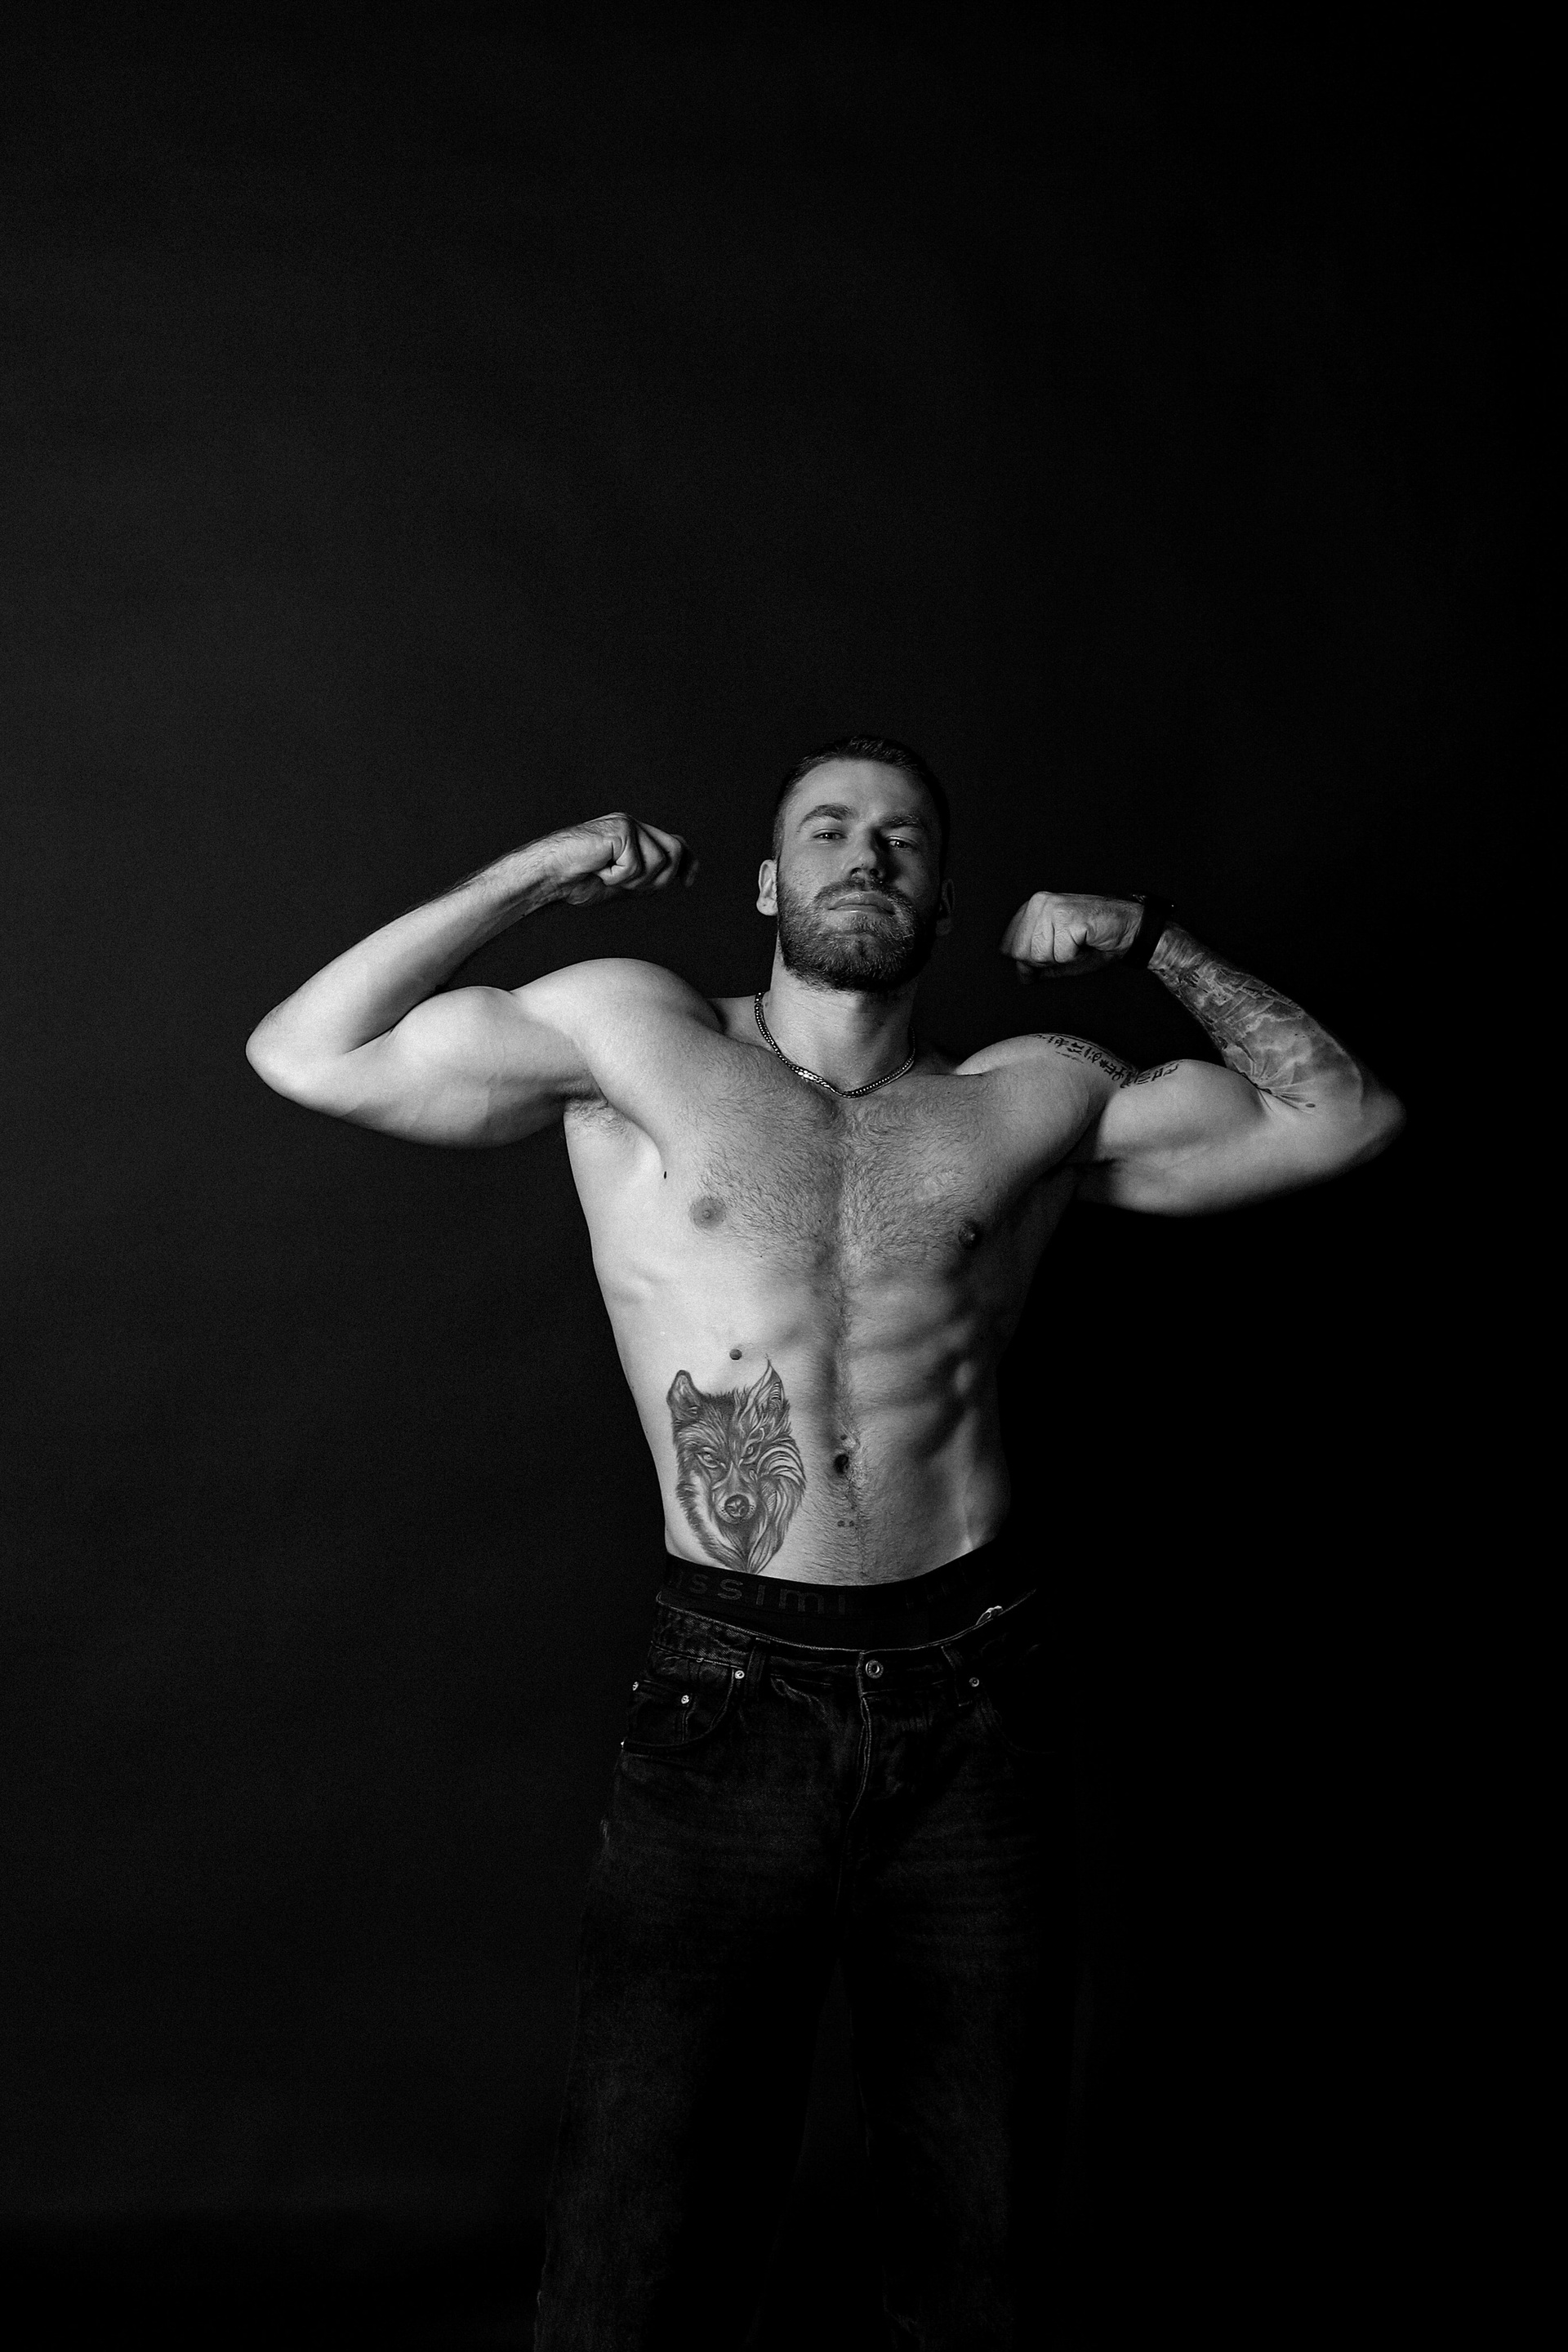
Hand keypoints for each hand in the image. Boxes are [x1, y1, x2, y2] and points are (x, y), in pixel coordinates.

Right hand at [548, 814, 696, 907]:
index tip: (689, 883)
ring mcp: (628, 825)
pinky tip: (598, 869)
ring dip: (634, 880)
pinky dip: (617, 876)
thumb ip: (649, 875)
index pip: (674, 844)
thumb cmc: (579, 881)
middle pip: (675, 851)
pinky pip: (635, 864)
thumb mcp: (623, 883)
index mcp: (636, 836)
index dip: (689, 863)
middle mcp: (634, 826)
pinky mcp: (620, 829)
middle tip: (626, 885)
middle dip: (658, 878)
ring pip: (659, 861)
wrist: (551, 876)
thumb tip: (678, 874)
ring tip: (608, 874)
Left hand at [999, 891, 1144, 980]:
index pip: (1009, 947)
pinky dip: (1075, 957)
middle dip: (1046, 960)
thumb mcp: (1059, 957)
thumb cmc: (1095, 941)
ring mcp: (1052, 908)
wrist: (1128, 930)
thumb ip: (1035, 965)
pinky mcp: (1068, 917)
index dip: (1031, 960)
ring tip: (1077, 944)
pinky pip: (1060, 955)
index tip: (1054, 951)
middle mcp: (1038, 903)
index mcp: (1031, 908)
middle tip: (1068, 948)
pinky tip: (1086, 942)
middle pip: (1021, 953)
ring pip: (1039, 955)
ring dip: (1062, 958)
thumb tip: (1022, 974)